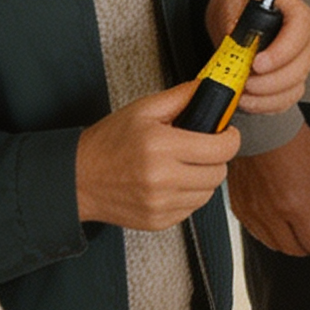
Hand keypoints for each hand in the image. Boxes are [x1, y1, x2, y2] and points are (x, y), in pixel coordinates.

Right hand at [74, 83, 239, 228]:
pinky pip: (192, 209)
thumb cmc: (108, 143)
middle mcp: (163, 179)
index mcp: (161, 146)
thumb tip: (209, 88)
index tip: (226, 133)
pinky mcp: (158, 221)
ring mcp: (161, 204)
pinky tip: (172, 182)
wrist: (79, 178)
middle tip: (203, 148)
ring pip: (208, 193)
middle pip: (218, 173)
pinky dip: (189, 195)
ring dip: (204, 178)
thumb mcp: (143, 109)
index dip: (230, 138)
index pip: (221, 148)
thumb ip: (181, 97)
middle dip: (216, 158)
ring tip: (184, 165)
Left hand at [205, 0, 309, 117]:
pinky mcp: (288, 83)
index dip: (282, 51)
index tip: (258, 63)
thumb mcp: (231, 5)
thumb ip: (234, 22)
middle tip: (246, 81)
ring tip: (242, 91)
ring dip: (266, 97)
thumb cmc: (237, 7)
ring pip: (295, 87)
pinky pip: (285, 101)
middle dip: (271, 81)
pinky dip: (265, 106)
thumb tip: (234, 39)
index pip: (301, 29)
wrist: (232, 19)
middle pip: (301, 65)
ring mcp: (298, 63)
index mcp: (294, 12)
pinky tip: (247, 100)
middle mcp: (301, 40)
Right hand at [227, 122, 309, 256]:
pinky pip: (254, 232)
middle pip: (293, 249)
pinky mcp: (239, 206)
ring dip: (289, 245)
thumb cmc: (291, 140)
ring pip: (272, 245)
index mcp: (295, 205)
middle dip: (309, 248)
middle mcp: (272, 214)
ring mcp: (253, 211)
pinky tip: (276, 226)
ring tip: (299, 236)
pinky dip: (268, 235)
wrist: (261, 125)